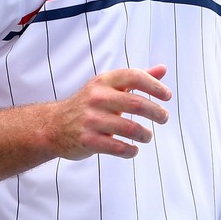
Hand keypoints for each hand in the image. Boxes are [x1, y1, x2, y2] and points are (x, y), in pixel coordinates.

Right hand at [46, 65, 171, 159]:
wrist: (53, 126)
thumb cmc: (89, 104)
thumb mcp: (109, 86)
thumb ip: (136, 78)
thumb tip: (163, 69)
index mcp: (104, 82)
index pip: (134, 77)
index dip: (154, 85)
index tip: (167, 96)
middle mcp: (97, 98)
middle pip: (137, 103)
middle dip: (156, 112)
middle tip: (164, 118)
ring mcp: (91, 120)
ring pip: (130, 128)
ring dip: (145, 134)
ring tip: (147, 136)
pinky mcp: (87, 140)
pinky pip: (117, 147)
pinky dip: (131, 150)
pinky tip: (134, 149)